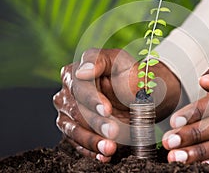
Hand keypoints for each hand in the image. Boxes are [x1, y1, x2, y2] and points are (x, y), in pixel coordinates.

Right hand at [53, 48, 180, 161]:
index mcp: (75, 73)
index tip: (107, 110)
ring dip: (92, 140)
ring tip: (110, 148)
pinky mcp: (73, 130)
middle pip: (76, 110)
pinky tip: (104, 155)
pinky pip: (78, 144)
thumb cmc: (126, 74)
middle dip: (96, 123)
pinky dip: (91, 151)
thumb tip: (82, 71)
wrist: (135, 95)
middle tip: (114, 132)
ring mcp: (67, 113)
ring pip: (74, 130)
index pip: (79, 87)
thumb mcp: (119, 61)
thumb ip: (100, 60)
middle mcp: (67, 94)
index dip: (92, 99)